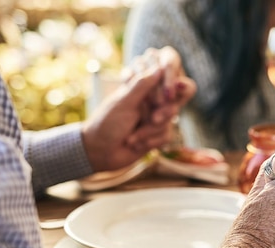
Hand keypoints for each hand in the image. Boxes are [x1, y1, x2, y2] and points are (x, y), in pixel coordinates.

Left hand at [81, 46, 195, 171]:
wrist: (100, 153)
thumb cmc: (107, 123)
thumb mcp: (124, 102)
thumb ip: (142, 84)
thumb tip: (159, 67)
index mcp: (141, 85)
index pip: (166, 74)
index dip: (171, 82)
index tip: (168, 95)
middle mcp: (151, 98)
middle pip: (175, 99)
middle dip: (164, 112)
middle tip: (152, 118)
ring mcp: (156, 116)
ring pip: (171, 119)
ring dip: (151, 130)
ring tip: (132, 137)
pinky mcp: (158, 133)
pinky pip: (167, 135)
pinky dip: (150, 141)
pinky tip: (135, 144)